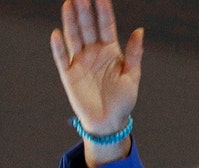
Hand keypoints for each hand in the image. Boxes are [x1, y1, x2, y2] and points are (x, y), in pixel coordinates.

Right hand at [51, 0, 142, 135]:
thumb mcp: (132, 76)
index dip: (103, 12)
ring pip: (74, 37)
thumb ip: (134, 54)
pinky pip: (62, 58)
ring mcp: (80, 62)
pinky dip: (59, 47)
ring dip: (71, 21)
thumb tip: (139, 30)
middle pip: (88, 27)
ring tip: (70, 4)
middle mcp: (94, 53)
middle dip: (85, 11)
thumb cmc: (123, 100)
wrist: (110, 122)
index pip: (106, 26)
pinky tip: (56, 34)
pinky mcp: (69, 75)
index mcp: (111, 51)